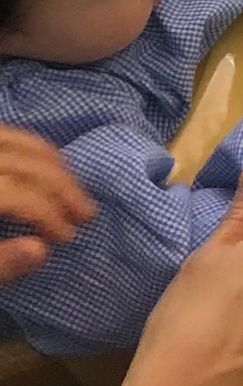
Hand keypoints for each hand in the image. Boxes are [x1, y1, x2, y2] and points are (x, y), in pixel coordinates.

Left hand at [0, 128, 93, 282]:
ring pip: (26, 142)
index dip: (50, 216)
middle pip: (31, 165)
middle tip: (88, 213)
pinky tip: (46, 165)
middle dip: (65, 189)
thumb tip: (41, 251)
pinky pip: (12, 134)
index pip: (23, 195)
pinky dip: (33, 148)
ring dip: (55, 165)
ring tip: (73, 190)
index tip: (69, 237)